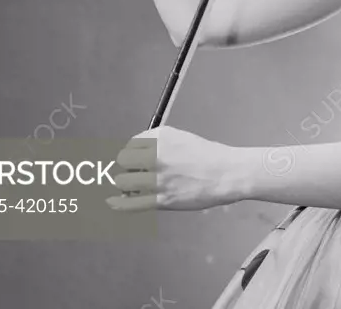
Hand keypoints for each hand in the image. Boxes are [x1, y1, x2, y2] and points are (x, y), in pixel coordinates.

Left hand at [107, 126, 242, 211]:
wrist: (227, 173)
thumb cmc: (209, 156)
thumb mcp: (181, 140)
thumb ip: (158, 145)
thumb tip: (138, 156)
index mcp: (161, 138)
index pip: (131, 144)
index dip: (131, 153)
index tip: (131, 160)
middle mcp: (156, 155)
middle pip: (123, 161)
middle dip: (126, 168)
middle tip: (133, 174)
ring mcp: (158, 178)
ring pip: (123, 181)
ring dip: (125, 185)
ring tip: (133, 187)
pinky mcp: (162, 199)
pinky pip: (131, 203)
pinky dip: (119, 204)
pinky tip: (113, 203)